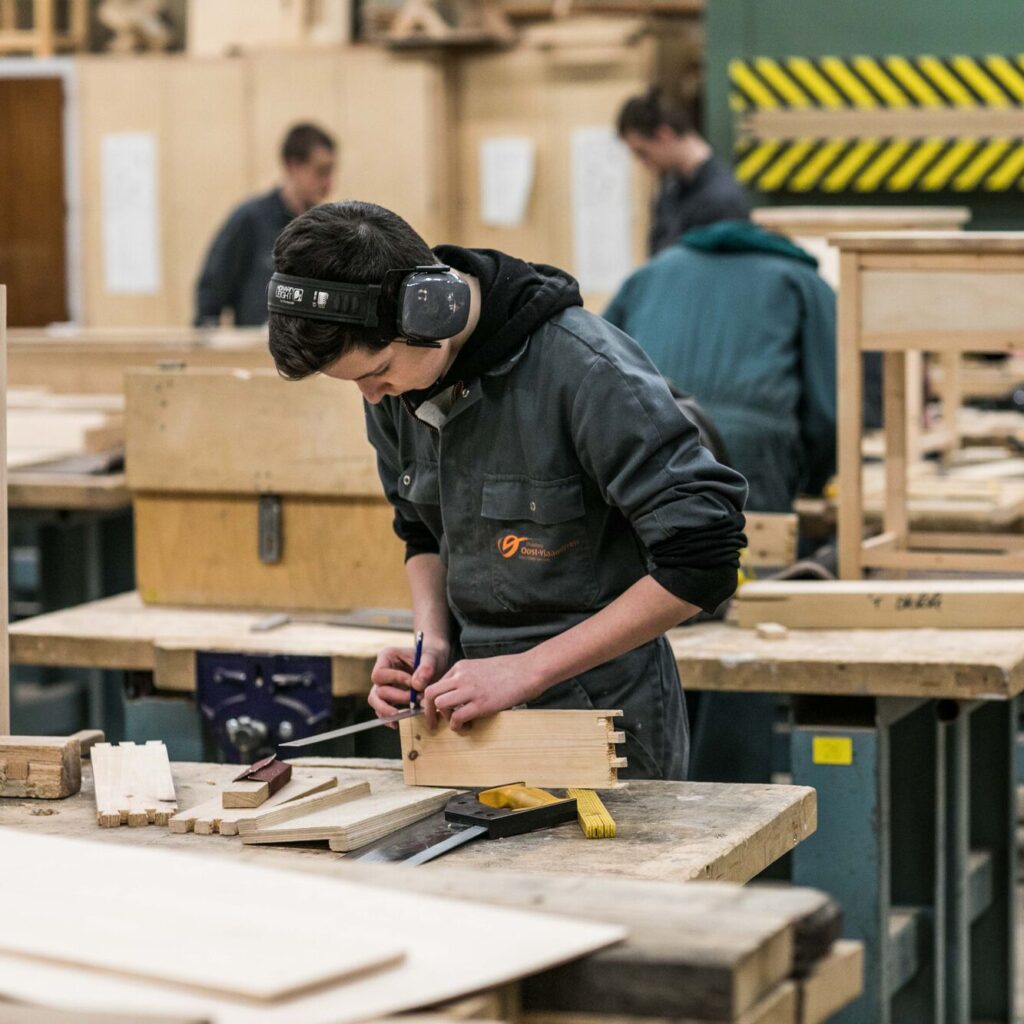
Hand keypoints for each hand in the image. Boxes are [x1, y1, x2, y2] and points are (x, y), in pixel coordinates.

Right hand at [368, 643, 450, 724]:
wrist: (436, 661)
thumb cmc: (432, 655)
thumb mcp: (432, 658)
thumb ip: (425, 669)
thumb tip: (416, 685)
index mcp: (387, 656)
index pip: (380, 674)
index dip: (395, 680)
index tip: (414, 684)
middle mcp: (382, 671)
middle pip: (377, 689)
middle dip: (397, 697)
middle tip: (415, 700)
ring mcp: (384, 684)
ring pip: (375, 700)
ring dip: (387, 710)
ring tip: (399, 716)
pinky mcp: (390, 696)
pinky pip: (382, 709)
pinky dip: (388, 717)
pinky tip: (397, 724)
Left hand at [423, 654, 541, 731]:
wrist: (529, 669)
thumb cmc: (511, 670)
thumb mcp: (483, 667)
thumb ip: (469, 677)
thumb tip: (462, 695)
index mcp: (461, 667)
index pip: (437, 684)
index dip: (434, 701)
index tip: (437, 712)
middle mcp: (461, 676)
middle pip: (430, 693)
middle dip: (427, 711)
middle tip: (433, 724)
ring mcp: (470, 689)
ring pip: (439, 704)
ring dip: (444, 718)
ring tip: (456, 724)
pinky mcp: (481, 703)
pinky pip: (457, 717)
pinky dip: (457, 726)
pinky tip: (467, 727)